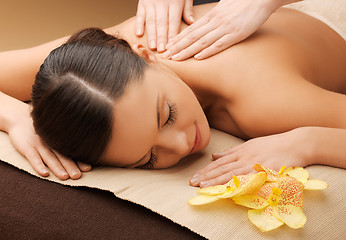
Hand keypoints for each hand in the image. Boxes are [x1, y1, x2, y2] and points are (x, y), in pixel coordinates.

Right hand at [8, 113, 90, 179]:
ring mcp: (39, 145)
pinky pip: (33, 158)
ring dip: (57, 168)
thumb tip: (82, 150)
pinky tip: (45, 174)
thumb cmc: (41, 129)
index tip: (88, 168)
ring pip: (50, 158)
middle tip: (78, 176)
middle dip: (71, 166)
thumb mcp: (53, 132)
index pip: (71, 151)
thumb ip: (64, 141)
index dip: (80, 160)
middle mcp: (51, 143)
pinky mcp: (27, 147)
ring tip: (65, 177)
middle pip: (63, 156)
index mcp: (59, 140)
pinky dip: (39, 166)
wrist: (19, 117)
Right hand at [135, 0, 193, 51]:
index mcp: (174, 2)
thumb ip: (187, 9)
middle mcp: (162, 3)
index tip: (172, 46)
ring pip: (151, 21)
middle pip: (162, 23)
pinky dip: (138, 24)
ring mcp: (151, 3)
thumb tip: (191, 22)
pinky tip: (139, 34)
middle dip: (161, 38)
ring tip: (152, 47)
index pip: (173, 22)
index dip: (172, 35)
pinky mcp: (142, 2)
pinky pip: (140, 14)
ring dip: (151, 35)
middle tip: (161, 50)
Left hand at [164, 0, 279, 59]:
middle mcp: (215, 22)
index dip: (178, 38)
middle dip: (177, 47)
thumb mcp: (225, 7)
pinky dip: (207, 51)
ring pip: (201, 41)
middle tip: (166, 56)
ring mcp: (225, 28)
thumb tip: (207, 22)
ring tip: (176, 58)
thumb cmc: (244, 1)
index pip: (191, 29)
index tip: (168, 46)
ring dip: (187, 51)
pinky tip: (198, 57)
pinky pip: (219, 44)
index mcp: (212, 15)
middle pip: (192, 36)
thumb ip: (215, 16)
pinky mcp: (236, 34)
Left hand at [190, 129, 309, 186]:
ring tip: (203, 186)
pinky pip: (249, 178)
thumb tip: (215, 155)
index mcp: (241, 151)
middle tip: (192, 183)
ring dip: (217, 180)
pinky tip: (228, 188)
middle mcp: (245, 157)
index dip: (206, 170)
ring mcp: (255, 163)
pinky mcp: (265, 169)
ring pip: (232, 173)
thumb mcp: (250, 145)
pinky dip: (238, 183)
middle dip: (206, 176)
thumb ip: (232, 152)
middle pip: (222, 168)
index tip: (194, 177)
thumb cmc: (273, 145)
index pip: (219, 163)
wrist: (296, 143)